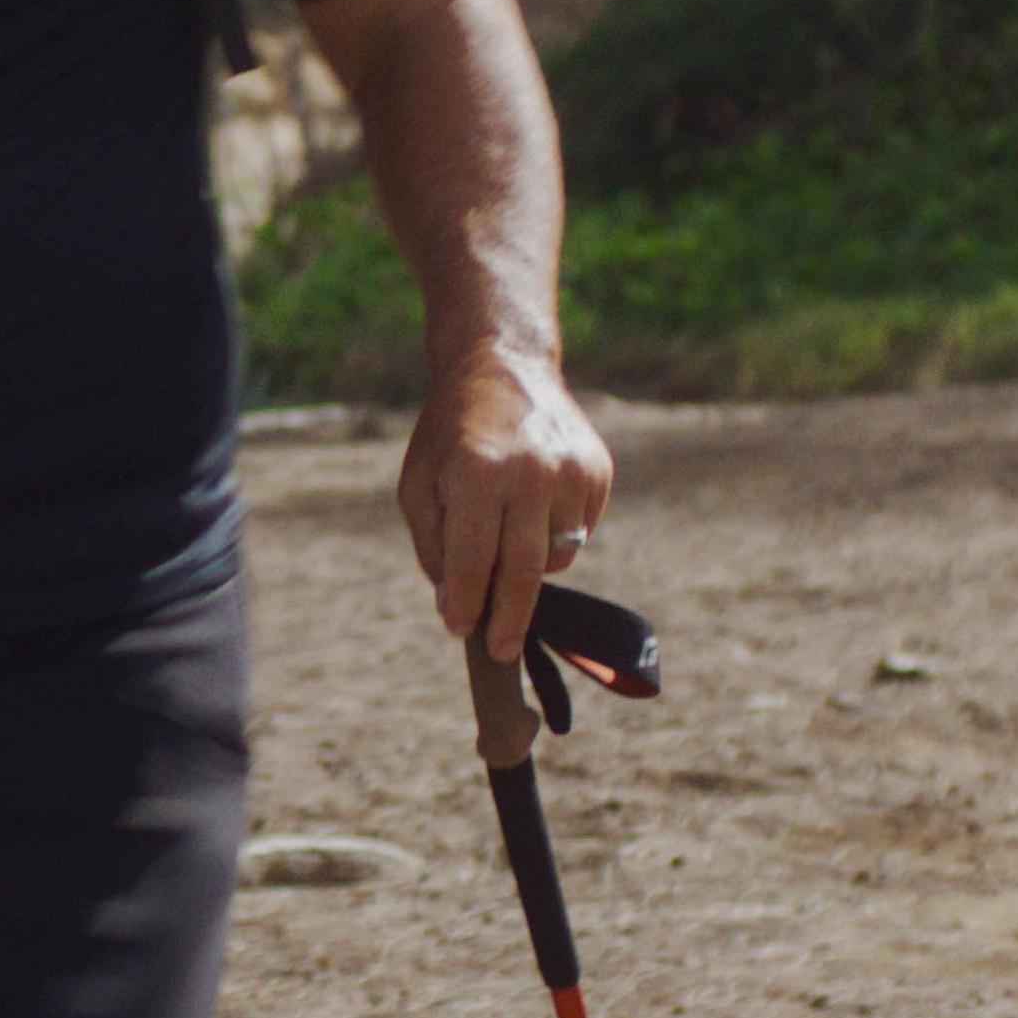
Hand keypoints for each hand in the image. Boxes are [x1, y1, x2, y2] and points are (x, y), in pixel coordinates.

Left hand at [394, 334, 612, 663]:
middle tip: (500, 650)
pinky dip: (554, 535)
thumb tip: (457, 606)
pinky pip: (579, 531)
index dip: (467, 601)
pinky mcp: (598, 471)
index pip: (475, 559)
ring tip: (505, 534)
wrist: (504, 367)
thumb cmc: (451, 434)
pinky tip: (533, 505)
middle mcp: (533, 471)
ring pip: (557, 554)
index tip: (461, 630)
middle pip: (526, 570)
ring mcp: (573, 471)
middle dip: (510, 617)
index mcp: (480, 472)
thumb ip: (435, 546)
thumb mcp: (419, 483)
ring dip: (529, 565)